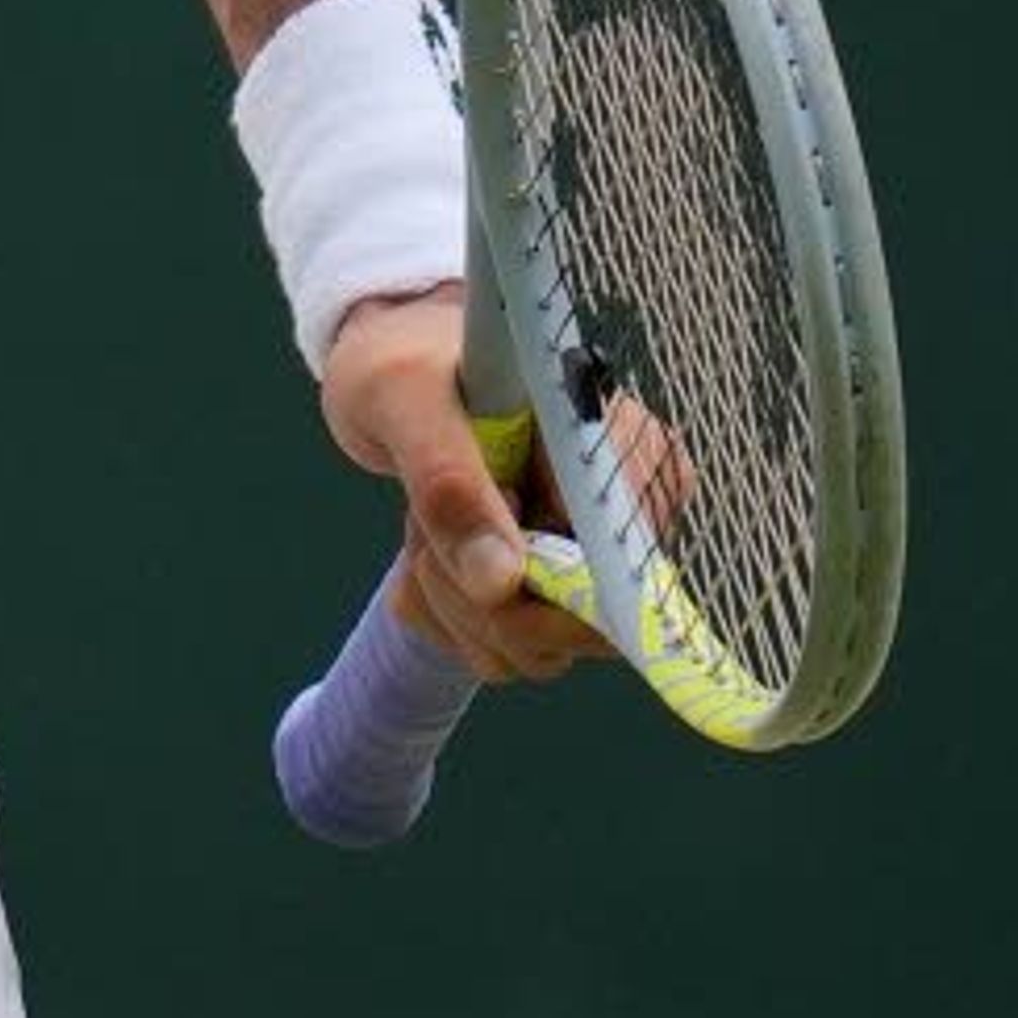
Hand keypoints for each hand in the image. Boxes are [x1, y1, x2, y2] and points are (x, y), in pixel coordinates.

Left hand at [316, 284, 609, 688]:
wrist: (392, 378)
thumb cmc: (403, 366)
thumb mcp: (403, 401)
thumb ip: (450, 485)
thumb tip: (501, 584)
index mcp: (622, 454)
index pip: (621, 578)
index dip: (535, 582)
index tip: (475, 522)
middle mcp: (625, 518)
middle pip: (578, 631)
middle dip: (474, 593)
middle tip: (426, 523)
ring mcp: (592, 564)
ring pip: (532, 652)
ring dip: (451, 601)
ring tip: (427, 522)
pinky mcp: (551, 595)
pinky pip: (502, 652)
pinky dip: (446, 614)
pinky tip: (431, 551)